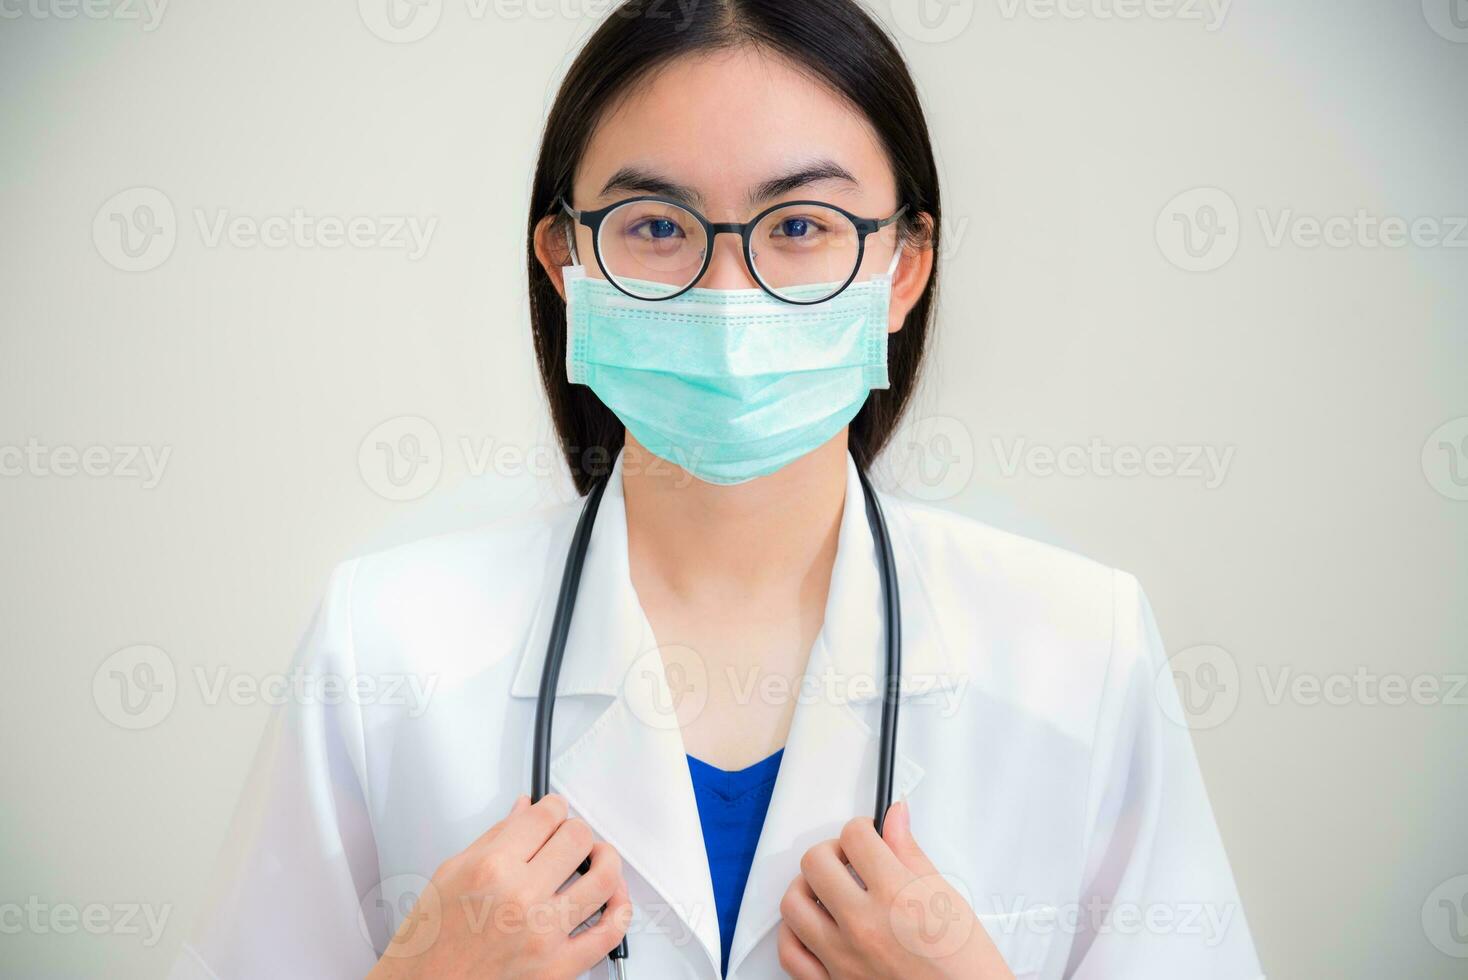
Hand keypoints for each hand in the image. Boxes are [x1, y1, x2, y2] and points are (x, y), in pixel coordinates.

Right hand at [368, 793, 630, 979]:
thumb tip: (524, 810)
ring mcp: (544, 934)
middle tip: (568, 838)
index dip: (554, 806)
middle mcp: (520, 897)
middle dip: (575, 831)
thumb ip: (494, 838)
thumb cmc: (430, 944)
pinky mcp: (559, 967)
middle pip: (578, 838)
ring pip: (604, 877)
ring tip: (596, 861)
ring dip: (605, 861)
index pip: (545, 815)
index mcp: (491, 868)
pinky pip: (610, 932)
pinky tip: (611, 900)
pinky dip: (619, 910)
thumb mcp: (450, 875)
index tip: (553, 811)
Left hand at [778, 801, 1013, 979]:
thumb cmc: (965, 967)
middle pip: (815, 862)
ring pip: (793, 904)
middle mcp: (864, 926)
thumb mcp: (947, 898)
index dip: (863, 828)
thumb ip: (911, 853)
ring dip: (808, 888)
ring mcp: (843, 958)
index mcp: (896, 897)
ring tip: (830, 891)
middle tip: (850, 860)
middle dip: (832, 851)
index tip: (869, 837)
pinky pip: (790, 953)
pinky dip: (795, 934)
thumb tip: (895, 817)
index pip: (855, 836)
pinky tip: (815, 926)